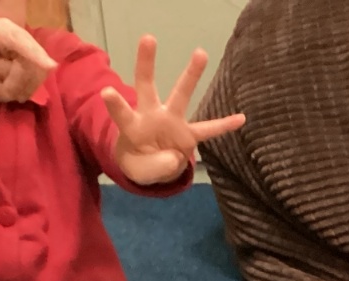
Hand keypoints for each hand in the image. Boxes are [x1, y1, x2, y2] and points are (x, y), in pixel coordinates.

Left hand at [102, 35, 244, 185]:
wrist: (152, 167)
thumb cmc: (139, 164)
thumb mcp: (141, 173)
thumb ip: (155, 167)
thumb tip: (175, 159)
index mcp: (133, 126)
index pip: (122, 113)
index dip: (115, 104)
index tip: (107, 91)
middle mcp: (151, 116)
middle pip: (147, 86)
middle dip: (146, 63)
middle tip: (148, 38)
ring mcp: (171, 122)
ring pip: (181, 95)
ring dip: (191, 74)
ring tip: (201, 52)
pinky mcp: (188, 135)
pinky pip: (209, 129)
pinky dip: (224, 125)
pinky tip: (241, 118)